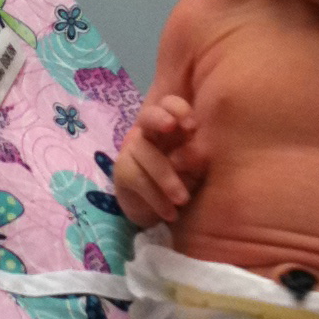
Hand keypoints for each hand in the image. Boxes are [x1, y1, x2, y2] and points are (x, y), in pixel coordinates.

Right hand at [113, 98, 198, 226]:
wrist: (160, 212)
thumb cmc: (183, 184)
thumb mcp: (195, 172)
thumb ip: (196, 160)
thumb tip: (196, 155)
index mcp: (172, 128)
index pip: (170, 105)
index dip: (178, 109)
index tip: (193, 127)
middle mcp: (150, 134)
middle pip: (148, 116)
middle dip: (159, 117)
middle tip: (171, 126)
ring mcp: (133, 151)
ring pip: (145, 153)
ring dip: (166, 178)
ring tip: (183, 200)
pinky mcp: (122, 172)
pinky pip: (137, 178)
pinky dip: (156, 198)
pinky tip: (170, 213)